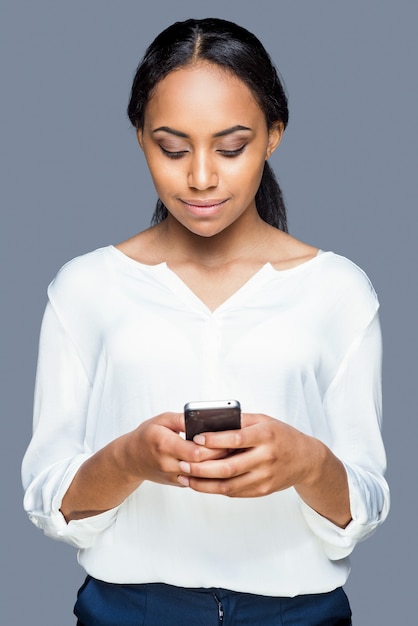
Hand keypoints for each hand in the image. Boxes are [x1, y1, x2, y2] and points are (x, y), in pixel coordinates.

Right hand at [123, 412, 228, 487]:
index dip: (211, 447)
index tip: (224, 437)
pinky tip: (221, 463)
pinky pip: (198, 480)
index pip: (195, 452)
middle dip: (220, 456)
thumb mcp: (161, 420)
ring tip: (232, 454)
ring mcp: (173, 477)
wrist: (130, 459)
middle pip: (202, 465)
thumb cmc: (147, 436)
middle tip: (236, 445)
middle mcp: (168, 464)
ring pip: (202, 476)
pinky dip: (211, 473)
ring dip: (218, 466)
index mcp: (164, 445)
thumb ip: (181, 419)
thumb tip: (201, 418)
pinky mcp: (177, 483)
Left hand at [176, 412, 317, 496]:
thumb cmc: (281, 436)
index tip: (195, 438)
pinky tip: (201, 484)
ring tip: (185, 478)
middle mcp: (265, 458)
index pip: (235, 439)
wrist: (306, 460)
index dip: (213, 440)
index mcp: (265, 436)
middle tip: (183, 464)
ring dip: (203, 484)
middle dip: (201, 468)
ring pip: (228, 485)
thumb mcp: (264, 421)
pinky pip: (235, 492)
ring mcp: (264, 477)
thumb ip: (240, 422)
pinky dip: (215, 489)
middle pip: (228, 467)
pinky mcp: (262, 490)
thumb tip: (210, 422)